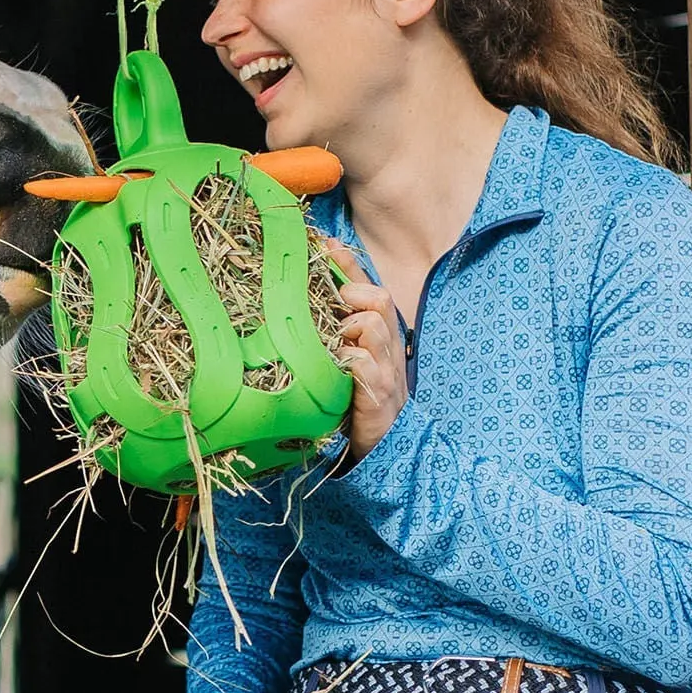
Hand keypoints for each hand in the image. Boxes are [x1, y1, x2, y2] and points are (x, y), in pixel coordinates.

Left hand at [324, 240, 408, 464]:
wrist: (384, 447)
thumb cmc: (358, 398)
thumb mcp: (346, 358)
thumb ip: (333, 329)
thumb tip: (302, 301)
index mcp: (381, 333)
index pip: (368, 286)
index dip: (348, 264)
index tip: (324, 245)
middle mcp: (389, 345)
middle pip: (378, 297)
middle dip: (350, 296)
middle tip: (331, 312)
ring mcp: (387, 368)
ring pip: (372, 324)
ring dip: (347, 329)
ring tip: (334, 346)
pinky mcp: (379, 393)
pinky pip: (364, 363)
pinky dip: (348, 361)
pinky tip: (336, 371)